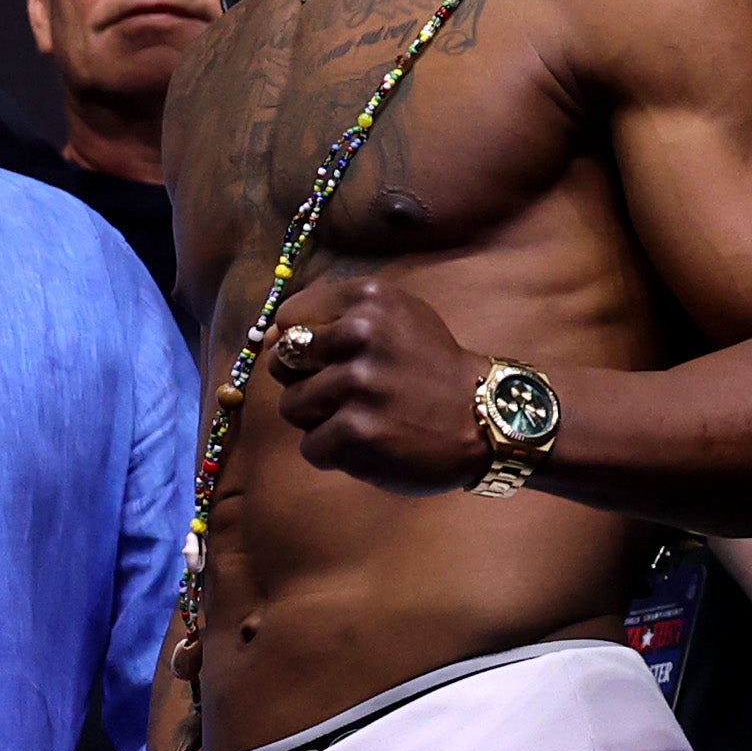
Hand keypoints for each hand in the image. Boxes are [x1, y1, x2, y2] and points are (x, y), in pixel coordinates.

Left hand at [268, 276, 495, 493]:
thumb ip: (332, 318)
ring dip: (320, 420)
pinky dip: (335, 452)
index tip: (333, 359)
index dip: (303, 346)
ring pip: (292, 406)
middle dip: (307, 382)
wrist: (484, 418)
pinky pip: (310, 446)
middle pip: (283, 362)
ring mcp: (357, 384)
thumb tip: (266, 336)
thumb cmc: (429, 368)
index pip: (288, 319)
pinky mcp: (355, 431)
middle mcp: (360, 334)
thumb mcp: (394, 318)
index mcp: (368, 298)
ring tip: (364, 417)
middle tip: (354, 392)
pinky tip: (371, 442)